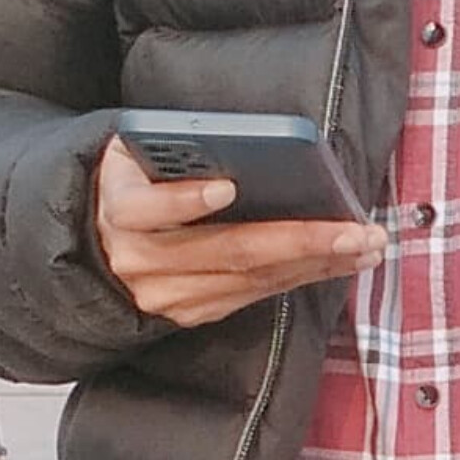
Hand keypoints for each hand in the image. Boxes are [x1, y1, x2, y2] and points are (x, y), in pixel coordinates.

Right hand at [92, 135, 383, 329]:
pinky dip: (300, 276)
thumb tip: (244, 144)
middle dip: (299, 240)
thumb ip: (172, 150)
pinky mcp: (190, 314)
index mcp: (120, 211)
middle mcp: (140, 261)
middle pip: (226, 250)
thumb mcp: (133, 157)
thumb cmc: (132, 185)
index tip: (225, 186)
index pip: (148, 208)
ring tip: (364, 246)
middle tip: (355, 231)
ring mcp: (167, 295)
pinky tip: (339, 262)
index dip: (186, 200)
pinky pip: (253, 295)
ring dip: (315, 263)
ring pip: (249, 279)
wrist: (95, 248)